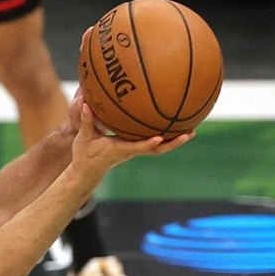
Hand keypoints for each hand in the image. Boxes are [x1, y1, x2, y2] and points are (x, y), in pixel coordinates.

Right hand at [71, 102, 192, 178]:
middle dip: (173, 143)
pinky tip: (176, 128)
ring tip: (192, 131)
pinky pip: (155, 144)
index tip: (159, 138)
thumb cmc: (85, 154)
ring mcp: (135, 151)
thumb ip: (86, 121)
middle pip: (156, 150)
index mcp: (119, 149)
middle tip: (188, 134)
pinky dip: (167, 138)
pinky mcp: (136, 149)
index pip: (137, 147)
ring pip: (159, 148)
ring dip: (175, 141)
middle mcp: (131, 152)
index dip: (148, 143)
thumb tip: (86, 104)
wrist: (88, 170)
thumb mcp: (83, 137)